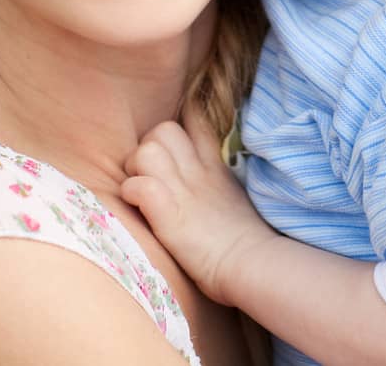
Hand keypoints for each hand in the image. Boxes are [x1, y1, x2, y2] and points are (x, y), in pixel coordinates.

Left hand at [120, 105, 278, 305]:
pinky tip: (137, 208)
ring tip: (140, 192)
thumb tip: (209, 183)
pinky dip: (131, 193)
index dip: (179, 125)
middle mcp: (197, 172)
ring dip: (135, 169)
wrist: (254, 265)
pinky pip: (139, 185)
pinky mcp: (168, 214)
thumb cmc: (247, 242)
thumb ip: (219, 182)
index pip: (196, 121)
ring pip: (146, 150)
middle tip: (148, 177)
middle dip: (147, 147)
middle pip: (163, 130)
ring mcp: (182, 191)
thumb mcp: (237, 197)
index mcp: (214, 167)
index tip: (173, 146)